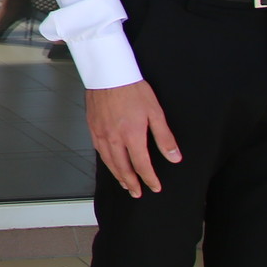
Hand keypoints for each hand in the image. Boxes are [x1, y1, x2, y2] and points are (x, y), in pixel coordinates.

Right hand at [86, 80, 180, 196]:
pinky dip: (105, 161)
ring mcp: (101, 133)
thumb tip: (174, 157)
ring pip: (108, 161)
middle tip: (137, 193)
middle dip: (131, 183)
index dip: (149, 179)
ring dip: (117, 175)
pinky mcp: (92, 126)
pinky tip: (109, 162)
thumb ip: (164, 137)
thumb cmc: (132, 89)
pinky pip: (98, 149)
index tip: (155, 187)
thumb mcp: (155, 112)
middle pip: (123, 168)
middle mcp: (114, 138)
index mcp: (132, 136)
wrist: (108, 73)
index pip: (142, 166)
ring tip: (124, 184)